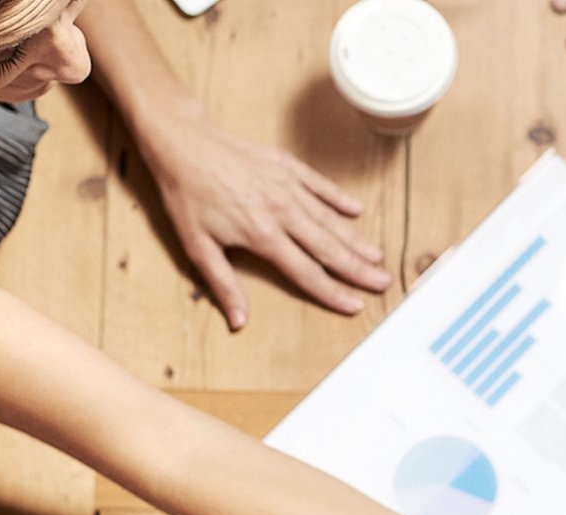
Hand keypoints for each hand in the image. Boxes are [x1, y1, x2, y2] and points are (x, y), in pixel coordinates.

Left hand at [139, 107, 390, 327]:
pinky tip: (356, 211)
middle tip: (382, 282)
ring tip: (377, 256)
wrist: (182, 142)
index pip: (306, 272)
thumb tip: (239, 321)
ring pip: (329, 220)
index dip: (333, 292)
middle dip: (358, 268)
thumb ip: (223, 284)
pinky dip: (338, 199)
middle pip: (328, 248)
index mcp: (262, 235)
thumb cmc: (186, 195)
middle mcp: (282, 212)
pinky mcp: (286, 166)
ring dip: (355, 240)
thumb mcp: (197, 246)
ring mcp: (287, 186)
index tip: (355, 305)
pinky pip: (319, 186)